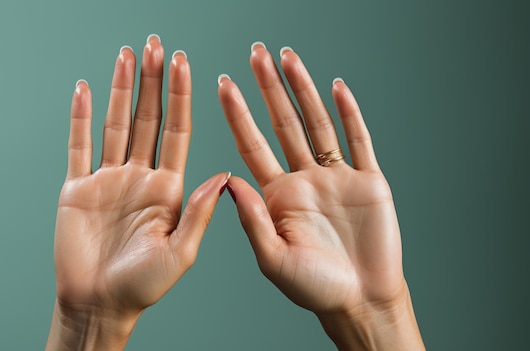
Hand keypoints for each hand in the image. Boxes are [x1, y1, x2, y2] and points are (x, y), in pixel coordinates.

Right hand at [46, 35, 228, 350]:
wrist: (100, 304)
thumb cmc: (143, 287)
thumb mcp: (181, 252)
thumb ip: (200, 212)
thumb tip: (225, 176)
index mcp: (169, 188)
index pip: (178, 131)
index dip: (181, 97)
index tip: (185, 64)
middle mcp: (141, 177)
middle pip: (148, 119)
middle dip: (152, 82)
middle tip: (156, 45)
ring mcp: (108, 179)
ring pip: (116, 124)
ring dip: (120, 89)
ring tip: (126, 56)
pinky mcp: (77, 188)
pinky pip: (79, 146)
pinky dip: (81, 118)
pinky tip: (87, 91)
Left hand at [218, 43, 423, 349]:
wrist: (361, 300)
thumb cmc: (315, 288)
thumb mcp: (273, 259)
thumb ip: (252, 220)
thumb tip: (227, 181)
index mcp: (278, 196)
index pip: (252, 145)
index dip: (238, 114)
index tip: (223, 85)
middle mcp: (303, 179)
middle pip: (283, 124)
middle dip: (269, 88)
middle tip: (257, 55)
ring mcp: (336, 177)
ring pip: (317, 124)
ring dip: (304, 91)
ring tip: (290, 59)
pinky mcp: (367, 181)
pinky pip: (359, 140)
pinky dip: (350, 114)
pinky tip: (338, 88)